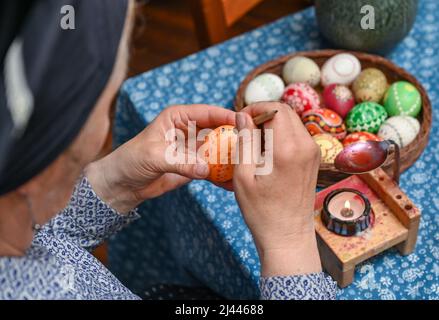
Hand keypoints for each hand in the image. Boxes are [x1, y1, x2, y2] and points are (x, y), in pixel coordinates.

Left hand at [86, 104, 234, 212]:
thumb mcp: (154, 156)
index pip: (207, 113)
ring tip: (248, 166)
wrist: (122, 185)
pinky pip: (212, 169)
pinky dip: (222, 176)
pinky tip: (233, 183)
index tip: (244, 122)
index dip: (226, 116)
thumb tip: (205, 168)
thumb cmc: (131, 161)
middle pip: (218, 131)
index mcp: (178, 117)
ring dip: (231, 158)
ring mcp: (193, 149)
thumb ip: (181, 161)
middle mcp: (189, 130)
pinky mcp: (194, 167)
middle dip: (234, 138)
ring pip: (218, 151)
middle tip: (252, 146)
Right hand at [233, 102, 321, 276]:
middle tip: (245, 131)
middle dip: (263, 114)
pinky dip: (280, 135)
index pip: (275, 109)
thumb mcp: (243, 177)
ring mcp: (313, 153)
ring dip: (272, 124)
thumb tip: (244, 116)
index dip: (255, 109)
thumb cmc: (261, 211)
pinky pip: (296, 135)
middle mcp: (306, 147)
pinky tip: (267, 153)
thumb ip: (245, 142)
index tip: (240, 121)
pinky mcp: (314, 159)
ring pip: (292, 122)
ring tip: (254, 144)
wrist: (288, 236)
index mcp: (288, 150)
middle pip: (285, 112)